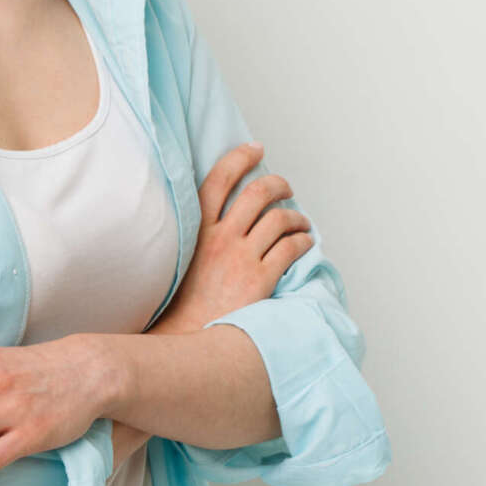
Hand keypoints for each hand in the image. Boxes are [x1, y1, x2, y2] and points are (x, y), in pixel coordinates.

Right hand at [162, 141, 314, 331]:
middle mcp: (221, 237)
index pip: (219, 178)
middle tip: (285, 187)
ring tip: (300, 220)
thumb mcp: (180, 256)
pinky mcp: (261, 279)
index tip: (255, 149)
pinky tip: (305, 242)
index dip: (240, 158)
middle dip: (278, 183)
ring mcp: (242, 257)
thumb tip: (223, 215)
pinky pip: (292, 248)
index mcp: (198, 228)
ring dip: (296, 215)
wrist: (188, 336)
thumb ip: (199, 233)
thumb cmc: (184, 300)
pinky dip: (303, 240)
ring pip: (280, 219)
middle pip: (257, 192)